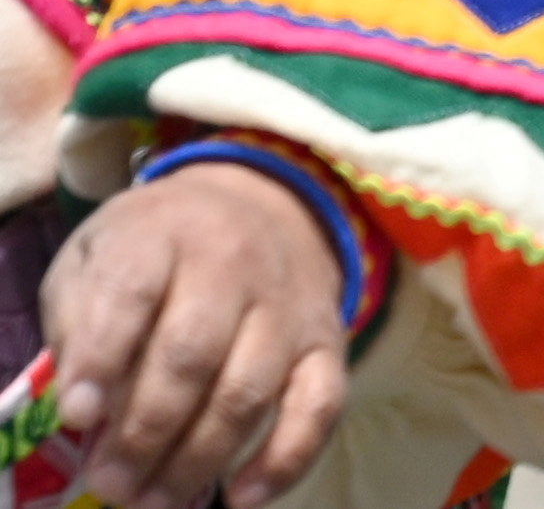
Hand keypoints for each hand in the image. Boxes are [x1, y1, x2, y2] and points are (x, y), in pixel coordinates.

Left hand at [43, 157, 349, 508]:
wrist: (261, 203)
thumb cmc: (156, 249)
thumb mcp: (98, 258)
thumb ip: (81, 321)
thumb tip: (85, 408)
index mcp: (164, 235)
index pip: (132, 292)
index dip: (102, 357)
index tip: (77, 414)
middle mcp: (234, 264)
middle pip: (193, 353)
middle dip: (146, 430)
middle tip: (110, 483)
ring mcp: (288, 305)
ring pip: (248, 389)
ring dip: (197, 457)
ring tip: (151, 501)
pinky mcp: (328, 341)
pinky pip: (321, 404)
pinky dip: (287, 458)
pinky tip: (243, 497)